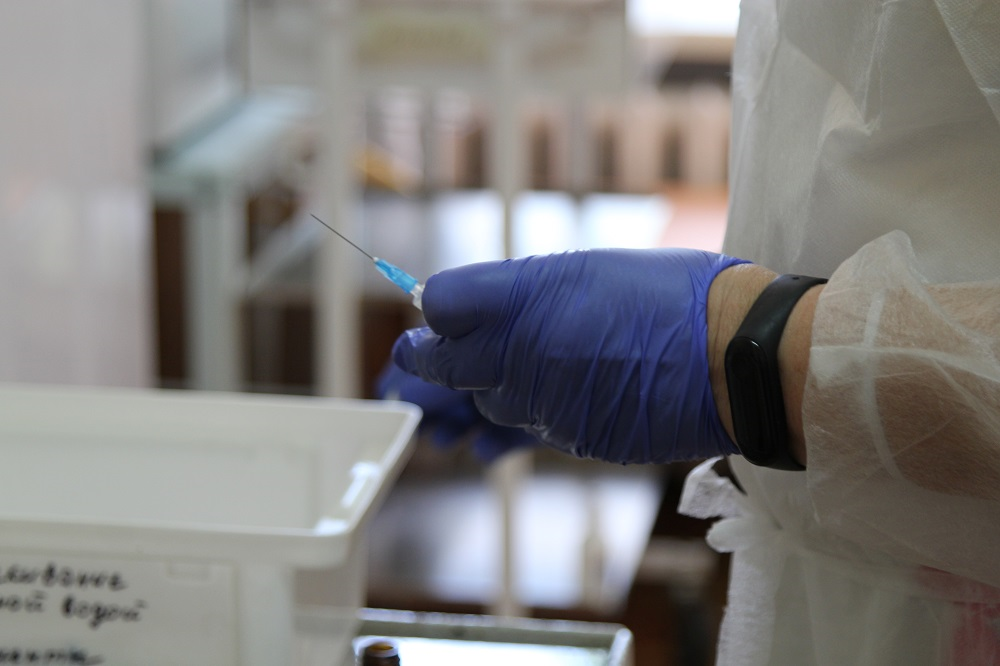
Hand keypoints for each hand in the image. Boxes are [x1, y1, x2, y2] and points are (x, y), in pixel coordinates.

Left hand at [392, 248, 746, 463]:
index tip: (424, 316)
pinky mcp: (577, 439)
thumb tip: (470, 306)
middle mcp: (526, 355)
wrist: (740, 358)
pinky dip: (500, 435)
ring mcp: (549, 405)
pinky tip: (480, 446)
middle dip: (422, 366)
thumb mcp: (594, 267)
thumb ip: (523, 290)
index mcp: (527, 299)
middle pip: (448, 365)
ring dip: (459, 404)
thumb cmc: (676, 295)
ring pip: (484, 406)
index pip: (445, 305)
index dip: (431, 311)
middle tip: (403, 368)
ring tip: (431, 414)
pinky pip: (523, 437)